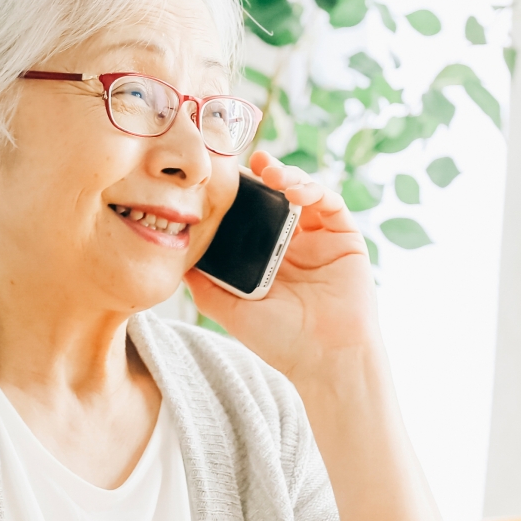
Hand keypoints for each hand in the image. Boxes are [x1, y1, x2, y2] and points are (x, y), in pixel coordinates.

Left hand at [188, 151, 378, 383]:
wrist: (323, 359)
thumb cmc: (280, 340)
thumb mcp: (230, 309)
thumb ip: (204, 282)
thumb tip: (176, 256)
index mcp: (266, 256)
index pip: (250, 214)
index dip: (237, 194)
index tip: (217, 176)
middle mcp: (293, 243)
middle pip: (275, 197)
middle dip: (260, 176)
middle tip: (243, 161)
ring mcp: (320, 239)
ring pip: (303, 192)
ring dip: (287, 176)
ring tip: (269, 173)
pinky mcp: (345, 238)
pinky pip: (330, 203)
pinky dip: (313, 189)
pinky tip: (294, 190)